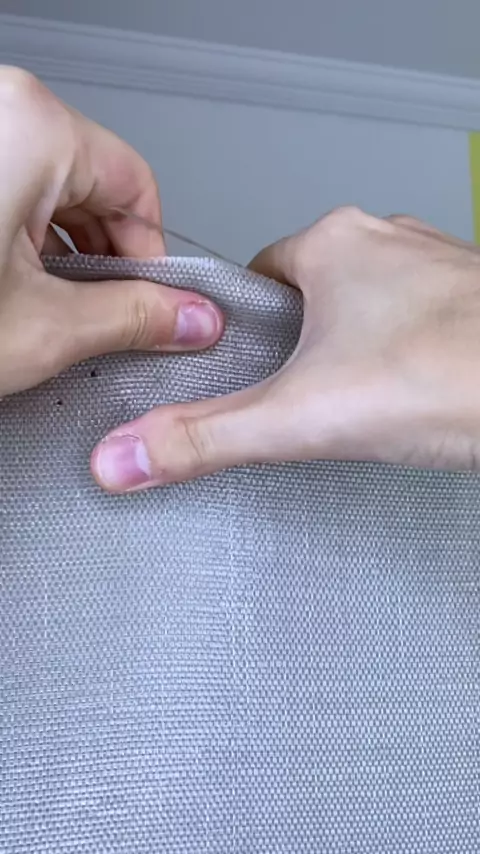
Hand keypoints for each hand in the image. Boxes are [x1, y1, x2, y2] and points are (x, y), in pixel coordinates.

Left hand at [0, 67, 222, 396]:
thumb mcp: (44, 327)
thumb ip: (133, 319)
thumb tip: (191, 317)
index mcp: (35, 128)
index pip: (139, 190)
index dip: (153, 258)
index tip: (153, 303)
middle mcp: (3, 114)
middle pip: (96, 190)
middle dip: (104, 262)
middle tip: (100, 318)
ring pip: (51, 192)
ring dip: (60, 257)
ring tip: (45, 310)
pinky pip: (11, 187)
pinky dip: (22, 240)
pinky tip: (13, 290)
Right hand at [91, 206, 479, 491]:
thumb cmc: (454, 379)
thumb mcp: (301, 420)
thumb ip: (206, 439)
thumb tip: (128, 454)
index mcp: (333, 245)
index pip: (258, 273)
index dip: (245, 326)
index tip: (246, 364)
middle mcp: (388, 239)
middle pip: (314, 291)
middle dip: (304, 345)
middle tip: (308, 398)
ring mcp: (439, 263)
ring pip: (370, 301)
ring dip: (358, 345)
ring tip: (362, 398)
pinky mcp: (474, 297)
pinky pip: (420, 315)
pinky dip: (408, 348)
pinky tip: (413, 390)